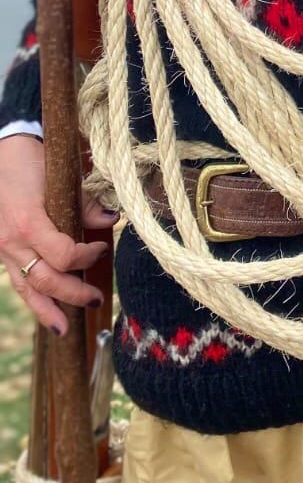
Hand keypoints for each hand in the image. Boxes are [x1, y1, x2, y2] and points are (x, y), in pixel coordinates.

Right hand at [0, 136, 110, 334]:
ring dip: (47, 310)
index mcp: (28, 221)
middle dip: (73, 293)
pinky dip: (32, 298)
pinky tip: (45, 311)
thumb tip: (111, 219)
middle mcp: (12, 241)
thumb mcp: (60, 176)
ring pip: (26, 288)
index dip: (87, 257)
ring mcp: (4, 249)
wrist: (1, 152)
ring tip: (65, 330)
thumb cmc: (31, 160)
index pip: (63, 255)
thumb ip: (84, 203)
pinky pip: (18, 280)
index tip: (103, 247)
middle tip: (97, 298)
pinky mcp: (2, 251)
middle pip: (46, 279)